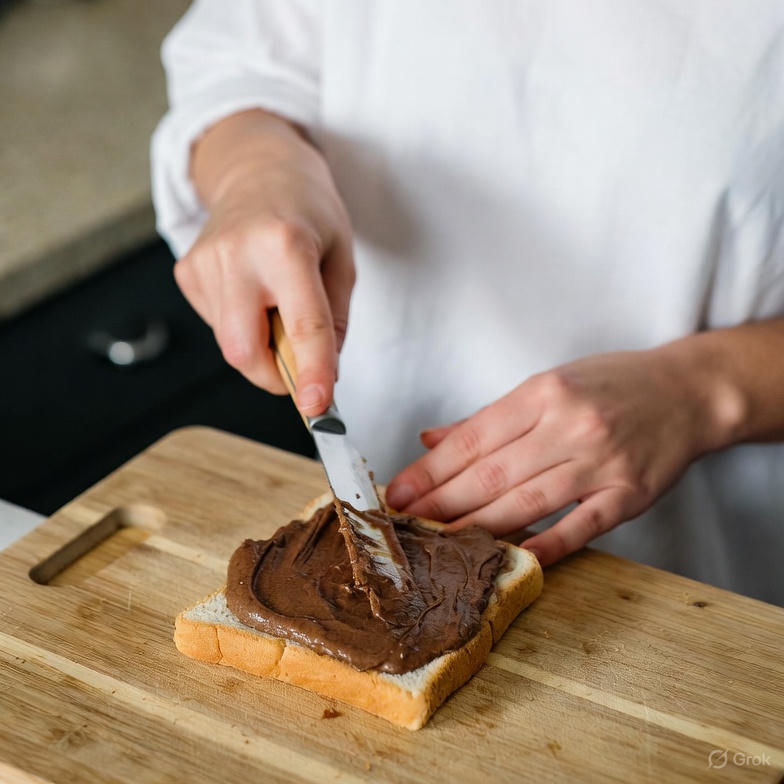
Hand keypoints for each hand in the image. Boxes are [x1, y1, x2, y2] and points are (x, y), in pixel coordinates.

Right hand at [173, 110, 354, 414]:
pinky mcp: (186, 272)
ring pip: (231, 344)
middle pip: (243, 351)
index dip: (312, 372)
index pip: (301, 325)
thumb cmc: (308, 210)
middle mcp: (237, 253)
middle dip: (275, 376)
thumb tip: (320, 373)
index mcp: (286, 244)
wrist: (257, 167)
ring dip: (261, 344)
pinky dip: (242, 325)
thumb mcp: (341, 257)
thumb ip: (333, 320)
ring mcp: (204, 262)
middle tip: (300, 366)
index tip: (318, 408)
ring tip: (276, 299)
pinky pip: (218, 326)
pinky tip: (252, 290)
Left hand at [386, 345, 737, 565]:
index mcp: (543, 394)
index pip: (473, 439)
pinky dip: (547, 544)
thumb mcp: (547, 385)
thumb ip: (488, 418)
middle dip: (442, 502)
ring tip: (440, 541)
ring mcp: (602, 462)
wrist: (686, 391)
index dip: (431, 470)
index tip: (399, 491)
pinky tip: (513, 556)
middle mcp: (569, 426)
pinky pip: (581, 526)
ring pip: (527, 502)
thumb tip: (432, 440)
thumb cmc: (609, 385)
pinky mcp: (629, 494)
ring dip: (478, 526)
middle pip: (492, 474)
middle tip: (406, 522)